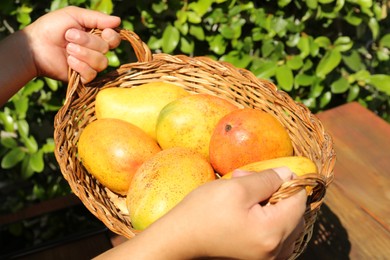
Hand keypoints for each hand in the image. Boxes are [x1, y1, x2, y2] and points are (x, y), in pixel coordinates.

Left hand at [23, 6, 120, 82]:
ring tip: (68, 49)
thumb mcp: (74, 16)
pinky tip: (69, 61)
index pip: (114, 39)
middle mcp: (95, 51)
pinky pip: (91, 74)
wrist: (35, 45)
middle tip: (69, 36)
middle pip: (106, 49)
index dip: (112, 37)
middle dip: (88, 42)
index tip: (104, 32)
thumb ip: (97, 18)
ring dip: (83, 54)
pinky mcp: (82, 77)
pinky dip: (80, 67)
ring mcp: (89, 65)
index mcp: (95, 36)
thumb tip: (119, 20)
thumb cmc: (52, 27)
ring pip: (101, 63)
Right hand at [97, 167, 305, 259]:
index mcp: (272, 233)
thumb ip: (267, 179)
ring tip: (244, 196)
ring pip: (285, 225)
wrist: (179, 240)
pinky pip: (275, 237)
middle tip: (248, 182)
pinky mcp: (258, 259)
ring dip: (270, 206)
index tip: (266, 175)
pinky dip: (266, 220)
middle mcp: (276, 251)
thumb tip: (289, 172)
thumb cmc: (203, 212)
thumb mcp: (236, 188)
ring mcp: (267, 258)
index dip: (287, 182)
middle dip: (276, 193)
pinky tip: (245, 212)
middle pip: (295, 215)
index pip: (299, 201)